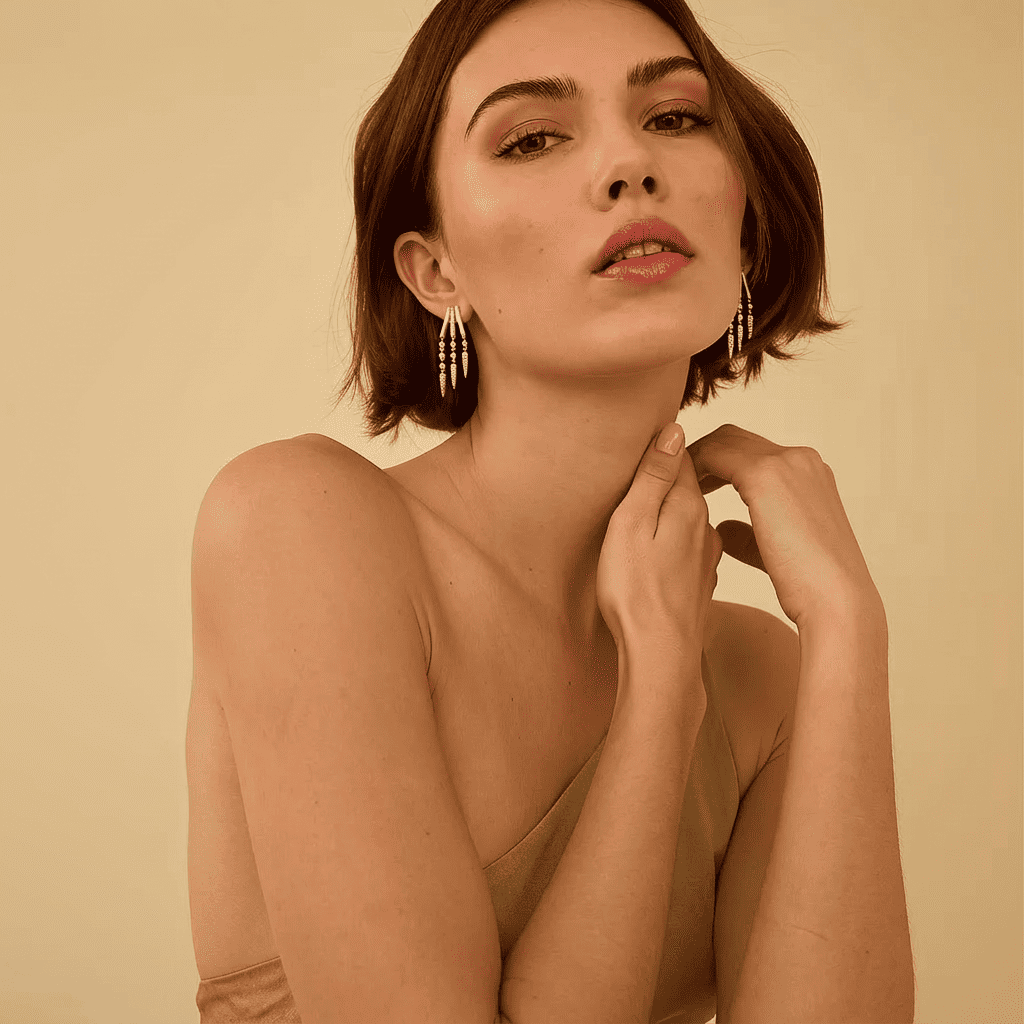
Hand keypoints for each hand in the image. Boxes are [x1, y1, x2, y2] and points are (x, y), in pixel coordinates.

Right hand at [596, 422, 722, 666]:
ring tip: (645, 511)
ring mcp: (707, 557)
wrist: (662, 656)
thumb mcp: (631, 524)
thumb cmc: (636, 592)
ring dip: (671, 509)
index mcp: (687, 506)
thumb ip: (653, 477)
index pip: (680, 456)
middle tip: (638, 469)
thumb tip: (674, 430)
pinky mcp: (701, 582)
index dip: (660, 447)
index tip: (640, 441)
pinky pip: (690, 545)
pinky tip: (660, 550)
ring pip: (690, 517)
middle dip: (667, 475)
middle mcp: (705, 527)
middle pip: (689, 485)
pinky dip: (676, 538)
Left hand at [686, 424, 881, 628]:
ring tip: (672, 480)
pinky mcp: (767, 475)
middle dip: (703, 453)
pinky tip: (678, 485)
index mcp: (809, 475)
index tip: (691, 483)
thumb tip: (722, 529)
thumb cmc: (809, 587)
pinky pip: (715, 454)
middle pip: (736, 439)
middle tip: (674, 476)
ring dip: (694, 456)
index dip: (718, 463)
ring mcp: (786, 463)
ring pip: (724, 440)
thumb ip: (750, 535)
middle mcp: (800, 460)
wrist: (836, 601)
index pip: (753, 452)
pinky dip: (692, 464)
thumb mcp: (776, 551)